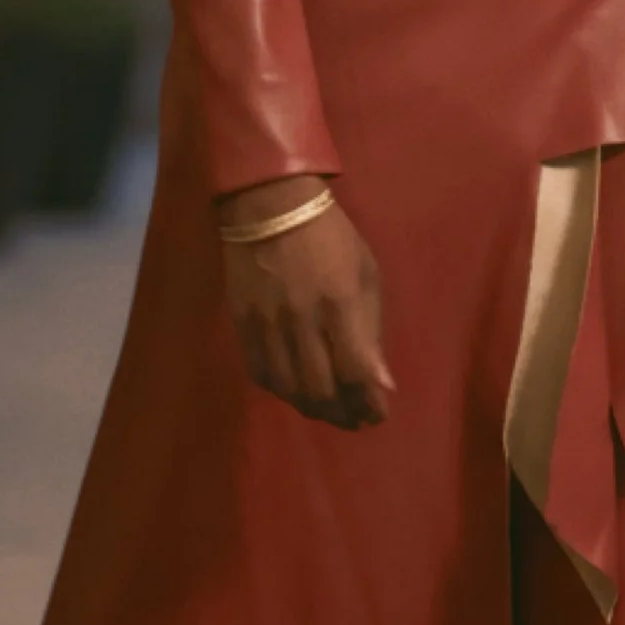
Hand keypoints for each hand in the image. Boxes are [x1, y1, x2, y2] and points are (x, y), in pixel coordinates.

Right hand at [216, 174, 392, 430]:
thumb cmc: (331, 237)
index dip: (368, 403)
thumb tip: (381, 382)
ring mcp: (268, 323)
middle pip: (321, 389)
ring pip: (290, 388)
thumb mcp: (365, 273)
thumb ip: (371, 330)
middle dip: (343, 414)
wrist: (270, 205)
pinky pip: (260, 373)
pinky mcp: (243, 323)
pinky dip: (280, 390)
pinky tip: (294, 391)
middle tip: (355, 419)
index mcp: (341, 304)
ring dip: (312, 408)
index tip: (378, 413)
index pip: (356, 373)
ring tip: (328, 410)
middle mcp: (303, 320)